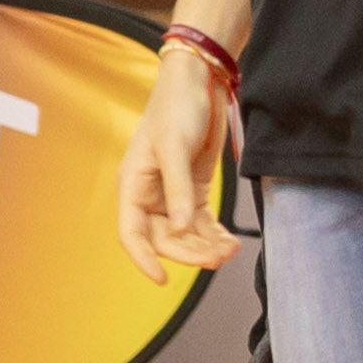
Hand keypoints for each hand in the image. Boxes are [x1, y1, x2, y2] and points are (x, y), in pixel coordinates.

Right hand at [117, 46, 238, 282]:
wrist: (199, 83)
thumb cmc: (176, 109)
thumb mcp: (174, 147)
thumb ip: (178, 189)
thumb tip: (179, 228)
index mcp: (132, 185)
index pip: (132, 233)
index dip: (144, 259)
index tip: (162, 279)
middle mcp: (150, 195)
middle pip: (164, 238)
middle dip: (190, 251)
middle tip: (218, 257)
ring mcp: (173, 194)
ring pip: (186, 234)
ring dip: (206, 246)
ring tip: (230, 251)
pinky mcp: (195, 190)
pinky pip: (202, 222)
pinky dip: (215, 234)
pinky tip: (231, 242)